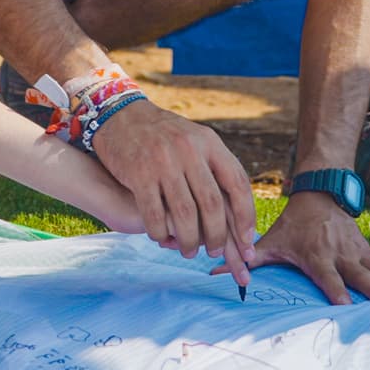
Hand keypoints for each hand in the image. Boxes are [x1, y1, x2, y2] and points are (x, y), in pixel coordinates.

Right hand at [90, 100, 256, 285]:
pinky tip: (162, 240)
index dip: (245, 217)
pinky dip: (160, 233)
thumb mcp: (196, 140)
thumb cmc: (166, 136)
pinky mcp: (139, 174)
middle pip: (212, 204)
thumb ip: (217, 168)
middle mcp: (189, 150)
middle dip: (218, 237)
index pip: (237, 184)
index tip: (247, 241)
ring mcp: (163, 162)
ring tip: (189, 253)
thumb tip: (241, 211)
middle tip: (217, 253)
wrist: (122, 116)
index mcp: (209, 142)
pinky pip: (155, 215)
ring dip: (190, 241)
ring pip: (184, 214)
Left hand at [227, 191, 369, 304]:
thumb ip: (248, 259)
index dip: (335, 290)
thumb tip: (214, 273)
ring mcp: (360, 253)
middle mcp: (342, 254)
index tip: (346, 306)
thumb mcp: (270, 240)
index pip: (327, 275)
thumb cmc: (292, 224)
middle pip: (362, 276)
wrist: (320, 194)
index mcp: (318, 255)